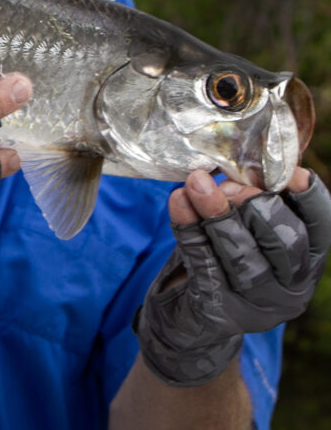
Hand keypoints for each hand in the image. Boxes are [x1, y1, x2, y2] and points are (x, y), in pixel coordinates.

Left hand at [136, 168, 330, 385]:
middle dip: (254, 203)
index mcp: (308, 264)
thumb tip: (238, 174)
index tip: (293, 173)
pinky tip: (178, 203)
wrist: (192, 320)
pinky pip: (203, 263)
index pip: (321, 227)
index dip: (309, 199)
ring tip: (195, 183)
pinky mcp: (218, 311)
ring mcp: (256, 305)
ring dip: (216, 212)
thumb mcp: (246, 232)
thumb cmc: (224, 263)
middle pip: (283, 240)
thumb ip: (250, 204)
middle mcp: (291, 289)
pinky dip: (189, 228)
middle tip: (225, 182)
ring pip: (242, 253)